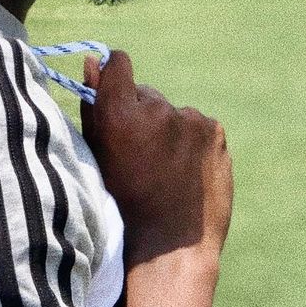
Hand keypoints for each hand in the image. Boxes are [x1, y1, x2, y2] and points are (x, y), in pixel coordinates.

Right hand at [81, 50, 231, 256]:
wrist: (168, 246)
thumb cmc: (122, 201)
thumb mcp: (98, 154)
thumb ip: (92, 103)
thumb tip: (92, 60)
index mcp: (120, 112)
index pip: (119, 63)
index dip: (116, 76)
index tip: (117, 94)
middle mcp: (156, 108)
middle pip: (146, 94)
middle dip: (142, 115)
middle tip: (142, 154)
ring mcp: (189, 118)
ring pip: (173, 113)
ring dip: (169, 131)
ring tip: (165, 169)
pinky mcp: (214, 130)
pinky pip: (197, 127)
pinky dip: (191, 143)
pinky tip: (184, 171)